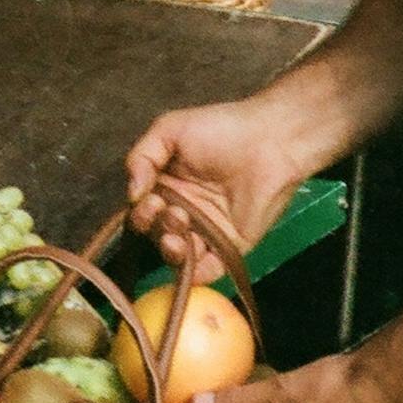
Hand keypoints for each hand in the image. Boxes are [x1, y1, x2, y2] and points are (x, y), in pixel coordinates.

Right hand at [125, 99, 309, 274]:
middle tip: (171, 210)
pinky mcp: (230, 246)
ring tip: (181, 226)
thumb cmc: (222, 129)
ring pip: (178, 255)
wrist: (270, 141)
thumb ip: (140, 157)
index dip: (139, 211)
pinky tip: (191, 258)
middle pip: (155, 233)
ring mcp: (207, 231)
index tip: (151, 199)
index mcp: (168, 185)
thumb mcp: (169, 129)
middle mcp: (184, 210)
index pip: (141, 209)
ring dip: (171, 249)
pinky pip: (209, 270)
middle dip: (154, 226)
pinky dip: (196, 274)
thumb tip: (132, 194)